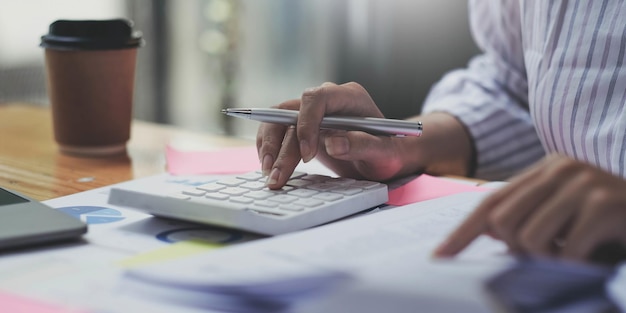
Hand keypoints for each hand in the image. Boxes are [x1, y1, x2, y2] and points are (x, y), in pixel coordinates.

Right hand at [256, 82, 423, 188]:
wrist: (386, 156)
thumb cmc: (390, 153)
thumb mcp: (385, 153)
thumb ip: (363, 146)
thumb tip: (333, 143)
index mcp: (350, 97)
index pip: (317, 98)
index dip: (306, 123)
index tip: (307, 155)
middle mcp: (328, 99)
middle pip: (292, 113)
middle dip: (281, 146)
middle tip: (277, 177)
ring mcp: (313, 112)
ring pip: (278, 120)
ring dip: (269, 147)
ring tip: (270, 176)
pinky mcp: (303, 126)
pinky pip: (277, 130)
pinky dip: (270, 148)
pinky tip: (270, 168)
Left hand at [434, 154, 625, 264]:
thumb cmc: (610, 221)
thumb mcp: (564, 215)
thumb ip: (529, 216)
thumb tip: (491, 231)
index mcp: (545, 169)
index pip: (490, 202)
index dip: (462, 232)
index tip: (439, 256)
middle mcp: (560, 169)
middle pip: (502, 222)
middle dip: (517, 248)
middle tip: (550, 252)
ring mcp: (583, 183)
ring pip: (528, 238)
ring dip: (549, 258)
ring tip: (575, 252)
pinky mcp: (604, 205)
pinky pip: (565, 252)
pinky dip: (575, 264)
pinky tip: (593, 255)